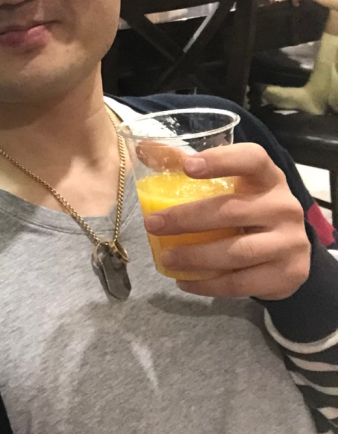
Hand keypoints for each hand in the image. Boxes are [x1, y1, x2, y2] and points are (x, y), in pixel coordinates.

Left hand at [142, 143, 310, 299]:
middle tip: (152, 224)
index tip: (186, 167)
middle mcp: (284, 206)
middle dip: (187, 219)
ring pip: (237, 252)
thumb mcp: (228, 185)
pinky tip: (184, 281)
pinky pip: (242, 283)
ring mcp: (290, 242)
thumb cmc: (247, 207)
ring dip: (195, 257)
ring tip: (166, 257)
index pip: (252, 159)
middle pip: (232, 210)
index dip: (220, 160)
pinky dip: (208, 285)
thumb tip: (143, 148)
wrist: (288, 251)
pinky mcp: (288, 274)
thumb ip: (189, 165)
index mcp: (268, 178)